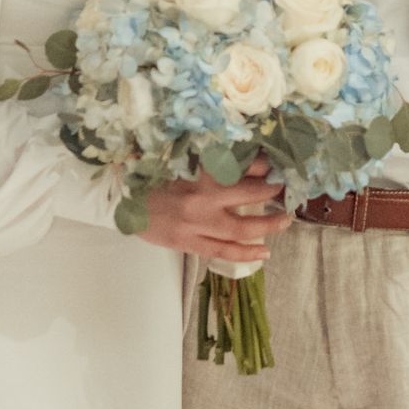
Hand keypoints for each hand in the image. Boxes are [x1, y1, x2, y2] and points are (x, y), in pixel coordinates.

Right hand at [141, 158, 290, 266]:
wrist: (119, 196)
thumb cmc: (151, 173)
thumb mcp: (181, 156)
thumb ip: (212, 156)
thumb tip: (250, 155)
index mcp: (199, 168)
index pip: (242, 163)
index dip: (265, 164)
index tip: (280, 163)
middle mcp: (201, 195)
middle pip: (250, 195)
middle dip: (273, 192)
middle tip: (288, 190)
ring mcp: (196, 222)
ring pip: (242, 229)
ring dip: (269, 226)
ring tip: (285, 221)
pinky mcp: (188, 242)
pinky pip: (223, 252)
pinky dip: (246, 254)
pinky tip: (263, 253)